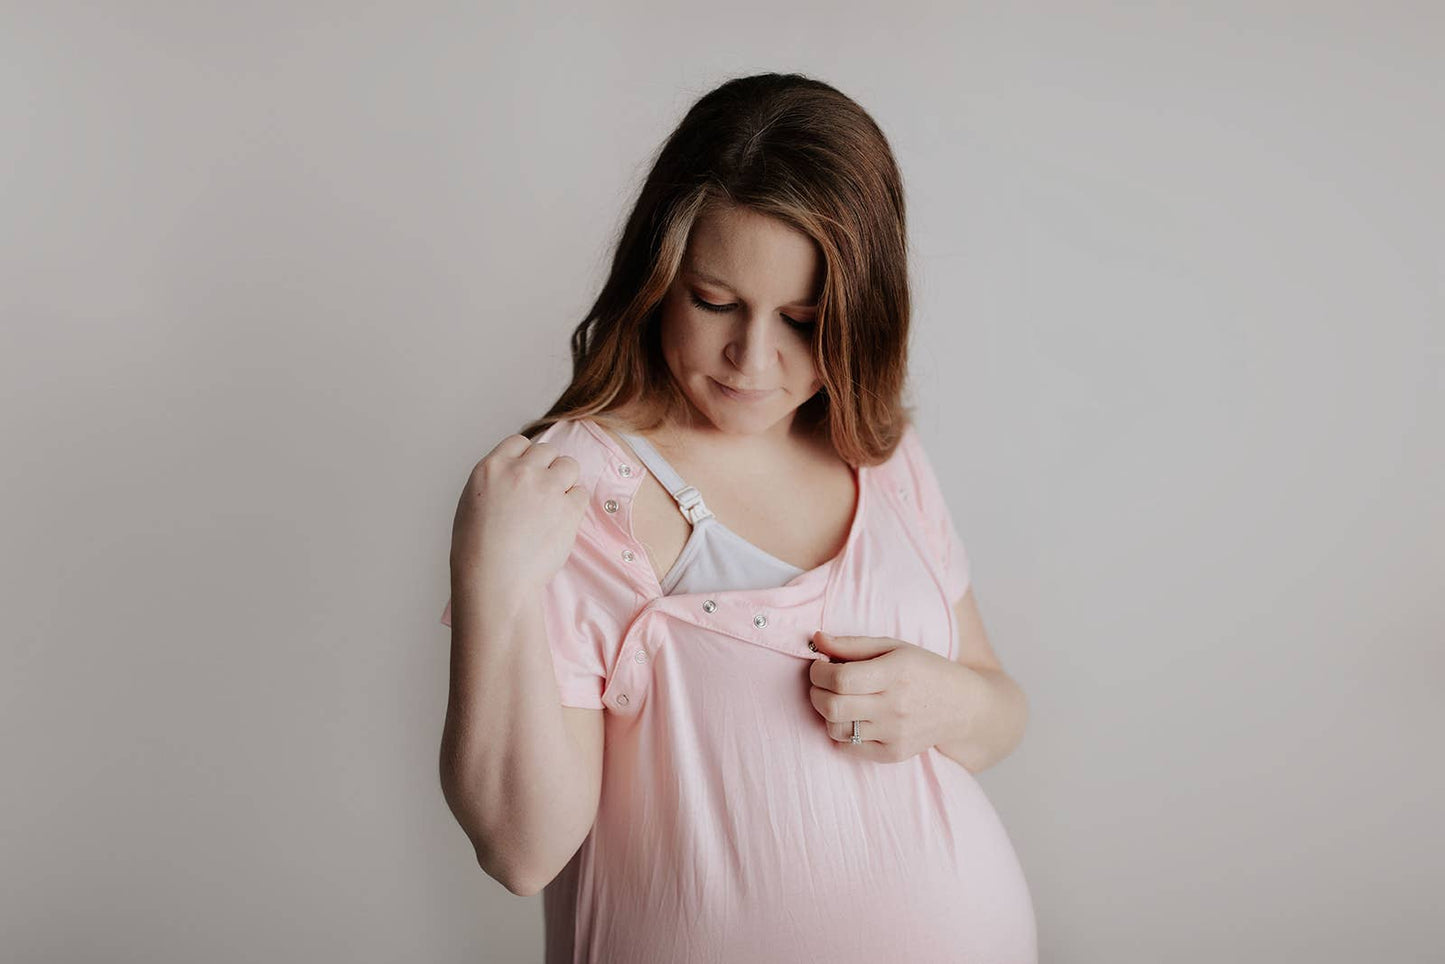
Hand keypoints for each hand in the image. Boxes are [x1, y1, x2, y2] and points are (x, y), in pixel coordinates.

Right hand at [450, 433, 592, 596]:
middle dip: (547, 469)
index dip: (526, 458)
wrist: (493, 580)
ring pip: (569, 465)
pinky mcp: (568, 508)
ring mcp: (546, 487)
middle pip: (547, 451)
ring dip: (565, 481)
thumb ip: (494, 483)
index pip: (519, 443)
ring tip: (555, 506)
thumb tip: (512, 478)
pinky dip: (575, 505)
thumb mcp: (471, 504)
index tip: (527, 475)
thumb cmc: (476, 552)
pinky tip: (561, 522)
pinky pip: (581, 493)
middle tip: (543, 494)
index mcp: (491, 468)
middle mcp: (520, 471)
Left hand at [807, 630, 975, 763]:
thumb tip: (816, 639)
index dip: (819, 672)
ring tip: (838, 700)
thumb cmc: (923, 670)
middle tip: (822, 683)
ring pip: (836, 728)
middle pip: (833, 706)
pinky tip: (853, 718)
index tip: (820, 666)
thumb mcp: (893, 647)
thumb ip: (852, 644)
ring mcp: (895, 734)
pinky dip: (841, 732)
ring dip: (827, 713)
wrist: (962, 707)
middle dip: (816, 692)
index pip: (840, 679)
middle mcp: (895, 706)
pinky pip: (848, 747)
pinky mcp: (893, 754)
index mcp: (895, 673)